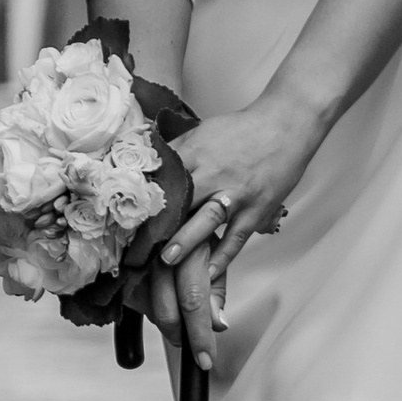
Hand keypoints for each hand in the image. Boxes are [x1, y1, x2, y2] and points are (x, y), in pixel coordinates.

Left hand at [154, 103, 314, 368]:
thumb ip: (172, 156)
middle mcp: (210, 174)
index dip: (136, 205)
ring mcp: (234, 194)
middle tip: (129, 254)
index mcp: (190, 154)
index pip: (157, 182)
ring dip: (184, 243)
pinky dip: (220, 259)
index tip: (114, 225)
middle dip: (154, 230)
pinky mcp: (255, 210)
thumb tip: (139, 172)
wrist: (287, 123)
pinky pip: (235, 238)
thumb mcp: (200, 135)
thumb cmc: (240, 130)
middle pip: (177, 205)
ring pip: (205, 222)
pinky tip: (205, 277)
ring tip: (165, 262)